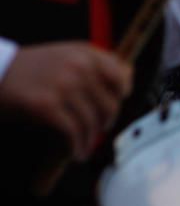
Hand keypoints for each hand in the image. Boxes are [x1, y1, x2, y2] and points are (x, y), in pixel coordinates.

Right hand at [0, 43, 131, 159]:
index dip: (122, 93)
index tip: (118, 104)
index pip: (120, 75)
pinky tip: (76, 153)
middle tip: (101, 130)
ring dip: (91, 139)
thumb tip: (126, 80)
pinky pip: (73, 131)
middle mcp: (79, 66)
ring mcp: (64, 86)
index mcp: (85, 53)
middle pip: (109, 102)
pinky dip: (77, 146)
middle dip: (107, 121)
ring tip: (86, 147)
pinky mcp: (47, 106)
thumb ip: (91, 63)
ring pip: (92, 120)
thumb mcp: (63, 55)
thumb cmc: (27, 68)